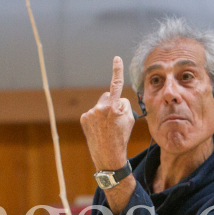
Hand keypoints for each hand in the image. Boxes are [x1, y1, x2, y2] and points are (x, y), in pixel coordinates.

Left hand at [80, 56, 135, 170]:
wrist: (108, 156)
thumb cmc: (121, 137)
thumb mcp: (130, 119)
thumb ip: (123, 104)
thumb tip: (116, 99)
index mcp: (114, 107)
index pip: (116, 84)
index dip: (117, 70)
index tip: (116, 58)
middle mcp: (101, 108)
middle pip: (108, 96)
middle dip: (111, 103)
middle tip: (114, 119)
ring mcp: (90, 113)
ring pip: (100, 105)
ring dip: (103, 112)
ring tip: (106, 127)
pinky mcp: (84, 118)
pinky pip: (92, 112)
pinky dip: (96, 118)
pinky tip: (99, 129)